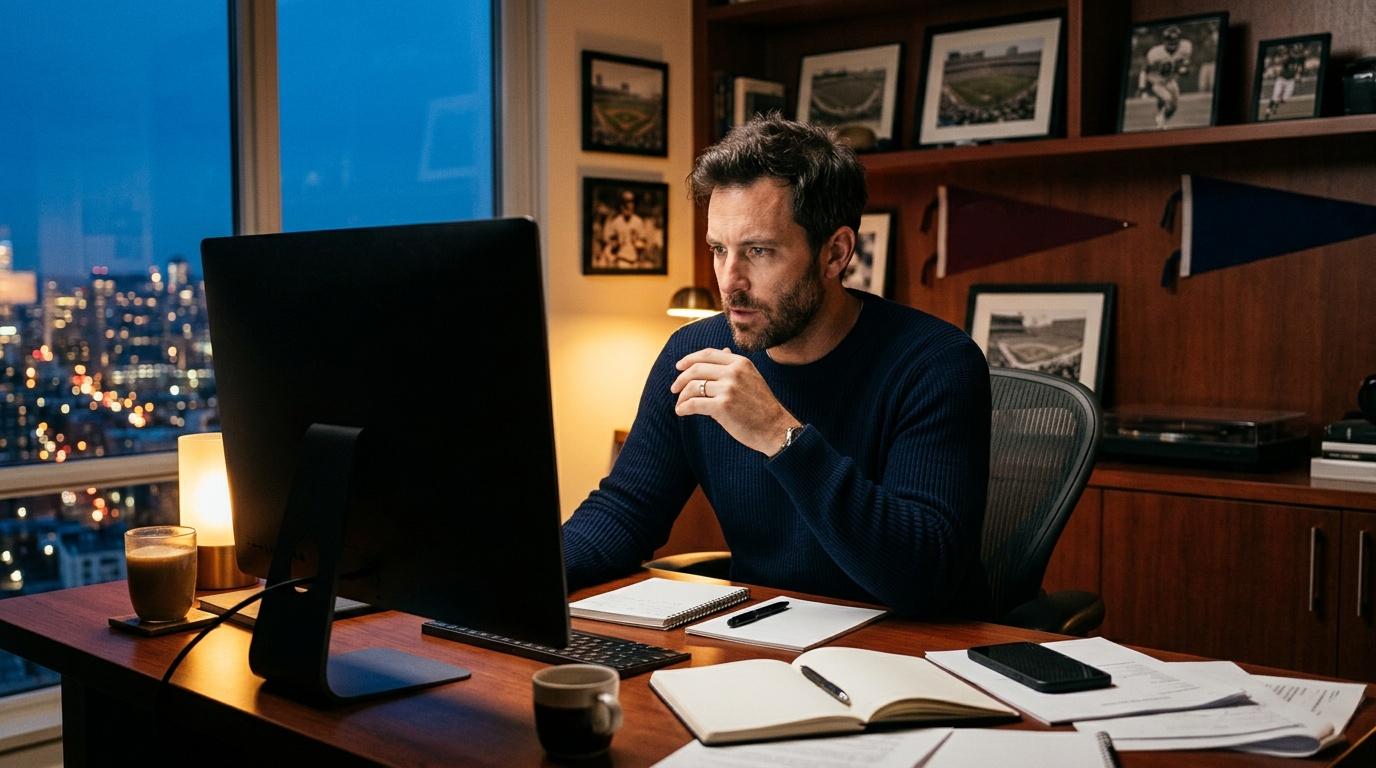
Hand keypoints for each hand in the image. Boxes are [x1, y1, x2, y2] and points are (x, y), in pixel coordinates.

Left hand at [671, 347, 800, 455]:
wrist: (776, 428)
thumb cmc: (762, 406)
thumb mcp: (752, 378)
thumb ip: (735, 365)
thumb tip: (723, 349)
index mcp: (741, 363)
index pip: (708, 354)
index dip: (689, 358)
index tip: (679, 366)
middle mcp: (734, 372)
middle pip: (696, 369)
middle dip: (681, 379)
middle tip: (674, 388)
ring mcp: (728, 388)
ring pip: (693, 387)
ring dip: (682, 396)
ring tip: (680, 404)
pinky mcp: (722, 406)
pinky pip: (694, 404)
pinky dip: (683, 408)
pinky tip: (681, 412)